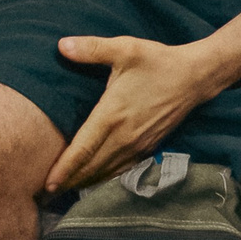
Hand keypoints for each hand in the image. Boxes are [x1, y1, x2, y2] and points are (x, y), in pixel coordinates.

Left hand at [45, 36, 221, 192]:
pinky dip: (105, 177)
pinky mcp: (148, 147)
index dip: (64, 168)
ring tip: (65, 190)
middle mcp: (124, 136)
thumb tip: (61, 46)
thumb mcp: (124, 48)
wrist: (194, 77)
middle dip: (69, 181)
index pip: (82, 149)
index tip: (47, 183)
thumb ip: (91, 48)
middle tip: (46, 193)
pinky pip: (122, 169)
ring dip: (85, 182)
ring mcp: (138, 145)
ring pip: (106, 171)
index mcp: (112, 115)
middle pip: (91, 167)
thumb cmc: (157, 61)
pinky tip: (94, 180)